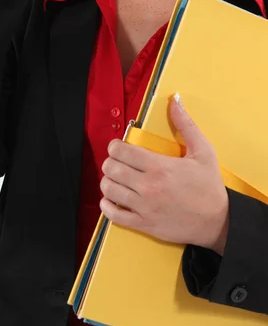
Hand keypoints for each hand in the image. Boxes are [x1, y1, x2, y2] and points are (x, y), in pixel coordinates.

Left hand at [100, 94, 228, 254]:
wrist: (218, 222)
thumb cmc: (210, 186)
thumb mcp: (203, 151)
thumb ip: (186, 125)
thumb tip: (174, 101)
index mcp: (159, 166)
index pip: (121, 151)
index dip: (115, 146)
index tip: (118, 147)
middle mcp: (148, 186)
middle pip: (111, 169)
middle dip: (110, 162)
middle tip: (116, 162)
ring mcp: (144, 207)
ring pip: (109, 190)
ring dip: (107, 181)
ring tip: (114, 178)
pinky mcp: (143, 225)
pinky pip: (114, 215)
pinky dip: (107, 206)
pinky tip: (111, 199)